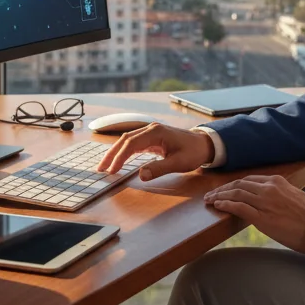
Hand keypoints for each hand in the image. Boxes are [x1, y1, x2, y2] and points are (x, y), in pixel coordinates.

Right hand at [96, 123, 213, 179]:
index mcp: (156, 132)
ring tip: (105, 166)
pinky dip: (123, 151)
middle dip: (112, 154)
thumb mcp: (178, 163)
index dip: (119, 157)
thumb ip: (159, 168)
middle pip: (125, 139)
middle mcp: (150, 129)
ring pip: (127, 140)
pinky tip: (118, 160)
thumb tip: (141, 176)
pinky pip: (133, 143)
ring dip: (115, 152)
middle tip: (101, 169)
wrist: (204, 144)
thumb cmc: (193, 152)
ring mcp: (150, 132)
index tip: (112, 171)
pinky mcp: (151, 138)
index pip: (131, 144)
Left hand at [204, 175, 304, 254]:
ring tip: (210, 200)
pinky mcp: (261, 217)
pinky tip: (217, 206)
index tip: (225, 189)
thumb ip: (279, 193)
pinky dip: (225, 205)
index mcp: (276, 181)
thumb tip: (269, 197)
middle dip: (222, 189)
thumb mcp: (294, 195)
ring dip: (220, 196)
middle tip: (211, 194)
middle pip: (238, 185)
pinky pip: (238, 207)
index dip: (234, 184)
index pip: (248, 180)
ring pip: (235, 194)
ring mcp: (264, 202)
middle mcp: (268, 188)